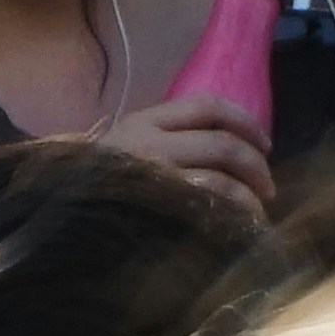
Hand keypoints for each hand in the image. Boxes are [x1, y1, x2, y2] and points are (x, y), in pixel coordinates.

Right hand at [95, 90, 274, 222]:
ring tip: (256, 215)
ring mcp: (154, 179)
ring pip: (222, 180)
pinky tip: (239, 230)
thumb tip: (228, 150)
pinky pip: (210, 211)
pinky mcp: (159, 211)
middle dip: (256, 166)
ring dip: (251, 199)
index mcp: (143, 122)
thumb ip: (166, 140)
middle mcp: (149, 144)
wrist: (67, 217)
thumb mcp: (127, 149)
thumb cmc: (102, 184)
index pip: (206, 106)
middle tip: (267, 189)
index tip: (265, 144)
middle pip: (223, 144)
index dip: (244, 121)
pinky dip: (235, 219)